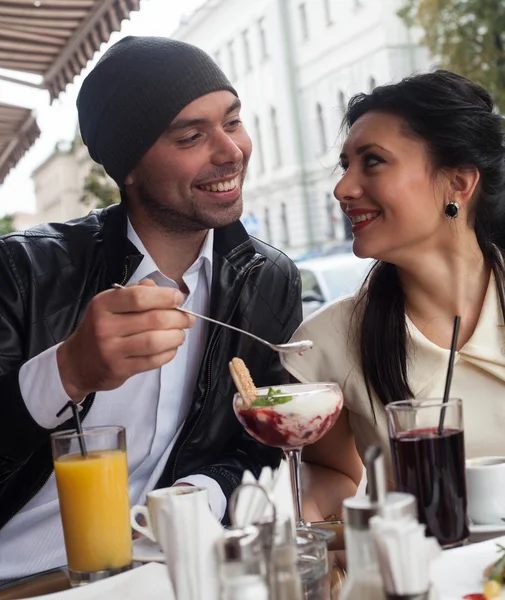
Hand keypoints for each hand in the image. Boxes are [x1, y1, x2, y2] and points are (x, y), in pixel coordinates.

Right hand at [57, 280, 194, 400]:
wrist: (77, 363)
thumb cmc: (100, 328)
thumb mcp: (110, 304)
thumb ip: (136, 293)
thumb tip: (165, 290)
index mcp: (103, 304)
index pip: (139, 297)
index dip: (164, 297)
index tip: (179, 298)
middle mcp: (105, 326)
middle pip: (153, 320)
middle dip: (178, 318)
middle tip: (188, 318)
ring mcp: (111, 350)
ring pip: (155, 341)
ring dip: (176, 337)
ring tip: (180, 334)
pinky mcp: (119, 369)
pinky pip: (152, 361)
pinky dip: (168, 353)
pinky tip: (170, 348)